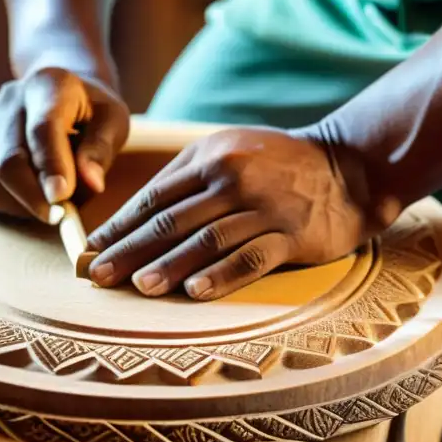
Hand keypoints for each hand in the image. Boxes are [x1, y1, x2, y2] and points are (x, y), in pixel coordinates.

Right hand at [0, 68, 129, 221]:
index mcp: (48, 85)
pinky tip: (15, 196)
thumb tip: (92, 183)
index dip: (52, 166)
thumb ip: (102, 149)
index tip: (62, 198)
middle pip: (8, 160)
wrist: (53, 99)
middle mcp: (7, 98)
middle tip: (57, 216)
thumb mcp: (112, 121)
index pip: (43, 128)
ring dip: (15, 204)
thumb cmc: (89, 116)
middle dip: (33, 198)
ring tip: (41, 204)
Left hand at [85, 127, 380, 300]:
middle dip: (130, 250)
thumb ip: (186, 176)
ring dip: (168, 265)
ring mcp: (263, 208)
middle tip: (99, 276)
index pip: (154, 197)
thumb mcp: (230, 149)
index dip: (120, 226)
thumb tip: (134, 215)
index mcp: (210, 157)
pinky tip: (194, 292)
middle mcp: (232, 179)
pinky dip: (221, 275)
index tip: (92, 250)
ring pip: (205, 240)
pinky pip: (250, 257)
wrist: (350, 167)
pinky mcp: (291, 235)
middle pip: (171, 221)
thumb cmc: (278, 163)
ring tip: (138, 287)